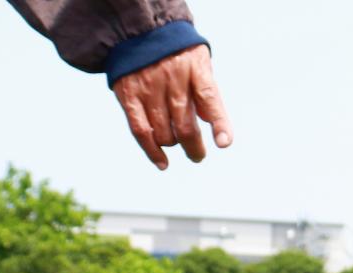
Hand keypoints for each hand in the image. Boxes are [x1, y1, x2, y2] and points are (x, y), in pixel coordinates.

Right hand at [113, 44, 232, 169]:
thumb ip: (207, 93)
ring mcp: (148, 88)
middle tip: (198, 155)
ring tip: (180, 145)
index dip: (219, 123)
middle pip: (185, 125)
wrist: (138, 29)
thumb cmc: (177, 54)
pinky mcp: (128, 95)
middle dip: (194, 147)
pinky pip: (141, 130)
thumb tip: (214, 127)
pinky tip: (162, 163)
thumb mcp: (199, 63)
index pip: (210, 98)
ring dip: (175, 145)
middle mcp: (171, 79)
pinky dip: (152, 151)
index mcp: (194, 68)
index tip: (224, 144)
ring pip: (164, 132)